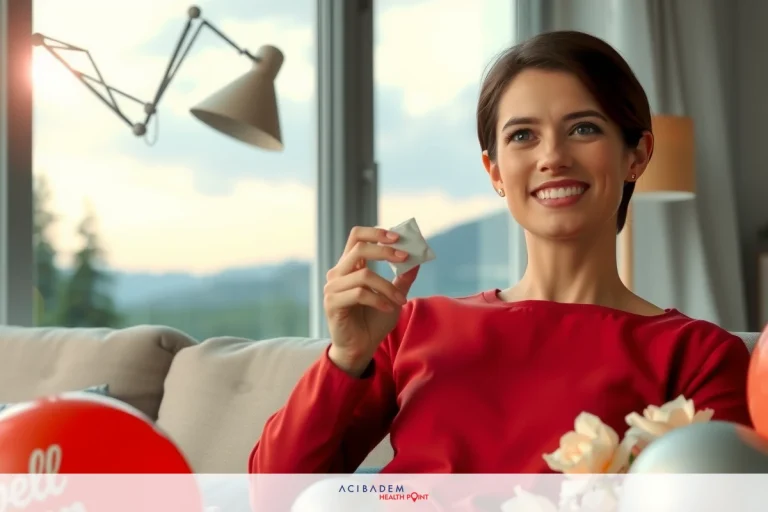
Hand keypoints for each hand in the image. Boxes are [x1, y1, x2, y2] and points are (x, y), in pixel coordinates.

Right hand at [323, 226, 419, 375]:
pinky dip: (378, 300)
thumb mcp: (394, 297)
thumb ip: (402, 278)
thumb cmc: (374, 321)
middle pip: (359, 248)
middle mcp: (338, 273)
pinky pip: (359, 294)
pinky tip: (388, 308)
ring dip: (387, 287)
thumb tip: (417, 260)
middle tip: (405, 258)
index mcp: (350, 266)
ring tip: (401, 300)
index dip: (376, 233)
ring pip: (364, 275)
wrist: (361, 348)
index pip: (357, 237)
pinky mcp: (332, 303)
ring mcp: (333, 288)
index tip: (398, 237)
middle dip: (385, 251)